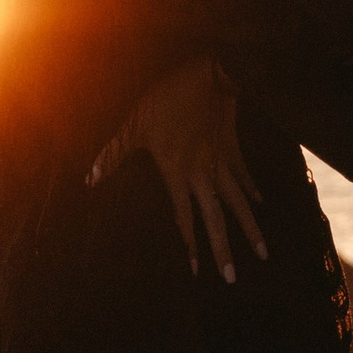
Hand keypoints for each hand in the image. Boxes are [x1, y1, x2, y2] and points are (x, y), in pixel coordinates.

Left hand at [87, 55, 265, 282]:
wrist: (207, 75)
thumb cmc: (166, 99)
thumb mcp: (134, 125)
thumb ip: (113, 153)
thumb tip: (88, 178)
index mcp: (177, 173)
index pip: (184, 217)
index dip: (190, 246)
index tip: (197, 271)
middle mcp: (203, 175)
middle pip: (216, 219)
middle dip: (225, 250)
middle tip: (232, 278)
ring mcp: (222, 163)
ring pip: (238, 203)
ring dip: (250, 229)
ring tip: (264, 253)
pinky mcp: (234, 149)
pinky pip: (245, 177)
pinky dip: (253, 192)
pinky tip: (261, 205)